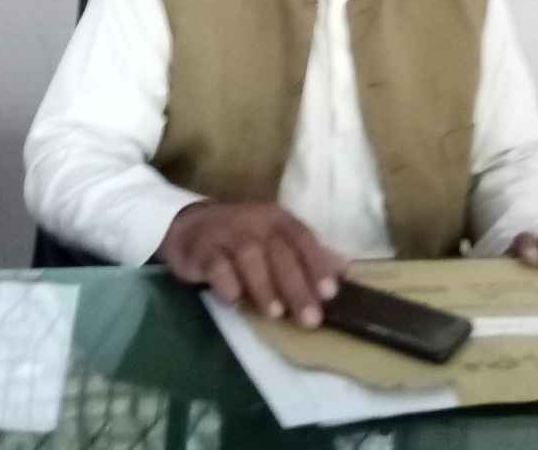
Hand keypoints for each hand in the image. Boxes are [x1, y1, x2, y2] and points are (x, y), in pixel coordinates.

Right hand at [157, 201, 348, 326]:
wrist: (191, 228)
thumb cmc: (244, 238)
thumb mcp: (276, 239)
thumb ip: (309, 255)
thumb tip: (346, 271)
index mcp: (277, 218)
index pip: (302, 237)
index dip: (317, 263)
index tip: (331, 293)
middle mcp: (254, 221)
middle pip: (279, 251)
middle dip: (296, 286)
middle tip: (310, 319)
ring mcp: (227, 233)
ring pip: (249, 255)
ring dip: (264, 285)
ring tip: (276, 314)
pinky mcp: (202, 249)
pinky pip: (216, 263)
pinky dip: (227, 281)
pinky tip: (235, 299)